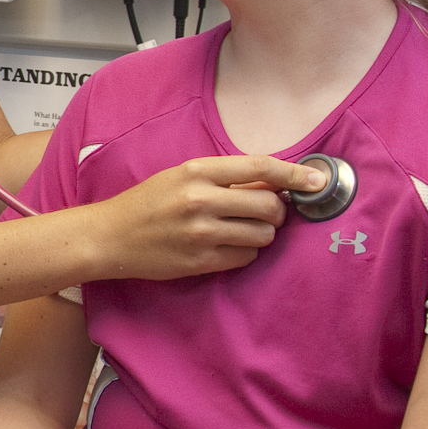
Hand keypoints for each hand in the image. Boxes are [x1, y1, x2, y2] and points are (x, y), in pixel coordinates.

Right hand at [86, 155, 324, 281]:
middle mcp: (201, 200)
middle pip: (269, 205)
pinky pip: (246, 258)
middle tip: (265, 214)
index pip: (260, 167)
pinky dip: (244, 253)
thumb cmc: (147, 203)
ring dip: (261, 234)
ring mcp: (201, 233)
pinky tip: (225, 247)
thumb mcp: (181, 177)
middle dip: (276, 212)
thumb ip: (225, 178)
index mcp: (197, 171)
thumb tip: (275, 184)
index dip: (295, 174)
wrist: (110, 236)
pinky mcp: (200, 261)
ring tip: (239, 231)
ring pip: (262, 235)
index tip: (317, 181)